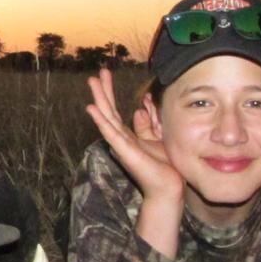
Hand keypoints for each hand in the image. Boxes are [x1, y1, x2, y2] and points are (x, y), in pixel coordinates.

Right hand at [86, 69, 181, 202]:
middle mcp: (120, 139)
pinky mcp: (124, 151)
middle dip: (102, 90)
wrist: (168, 189)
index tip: (105, 74)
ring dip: (98, 99)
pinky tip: (92, 108)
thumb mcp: (156, 139)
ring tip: (92, 82)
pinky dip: (100, 120)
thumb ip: (147, 125)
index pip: (114, 110)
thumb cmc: (164, 168)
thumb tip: (138, 109)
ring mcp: (120, 144)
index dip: (109, 92)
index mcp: (126, 136)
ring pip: (106, 117)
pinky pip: (110, 133)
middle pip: (107, 110)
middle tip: (97, 72)